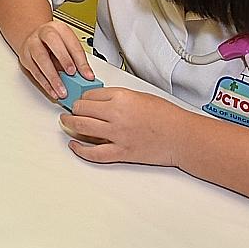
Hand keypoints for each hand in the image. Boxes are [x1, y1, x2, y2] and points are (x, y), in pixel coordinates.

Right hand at [16, 19, 94, 100]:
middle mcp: (43, 33)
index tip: (88, 75)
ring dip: (53, 77)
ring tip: (62, 91)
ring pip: (41, 58)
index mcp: (59, 28)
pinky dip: (45, 84)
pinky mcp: (25, 57)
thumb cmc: (55, 44)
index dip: (80, 60)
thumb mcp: (68, 46)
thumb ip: (76, 60)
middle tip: (72, 74)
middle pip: (53, 42)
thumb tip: (86, 77)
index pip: (71, 42)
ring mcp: (32, 44)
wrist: (35, 39)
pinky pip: (34, 71)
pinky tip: (53, 91)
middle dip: (64, 59)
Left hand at [62, 87, 194, 167]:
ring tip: (66, 123)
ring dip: (70, 125)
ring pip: (82, 128)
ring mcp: (117, 135)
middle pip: (81, 110)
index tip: (80, 99)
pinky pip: (94, 153)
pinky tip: (74, 145)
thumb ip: (118, 97)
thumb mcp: (139, 96)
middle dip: (73, 109)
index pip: (90, 94)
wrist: (182, 136)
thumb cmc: (167, 116)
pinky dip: (80, 150)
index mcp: (121, 97)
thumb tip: (99, 101)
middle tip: (70, 110)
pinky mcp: (121, 152)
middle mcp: (116, 114)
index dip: (83, 97)